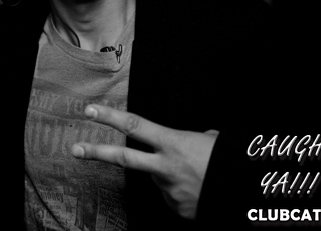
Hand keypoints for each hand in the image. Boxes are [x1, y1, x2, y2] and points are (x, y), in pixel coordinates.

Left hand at [71, 105, 216, 219]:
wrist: (245, 198)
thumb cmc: (230, 164)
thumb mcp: (213, 142)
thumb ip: (196, 140)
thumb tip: (198, 141)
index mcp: (174, 144)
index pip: (136, 126)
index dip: (111, 117)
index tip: (90, 110)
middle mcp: (165, 167)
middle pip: (123, 157)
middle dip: (96, 152)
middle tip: (75, 149)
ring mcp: (168, 190)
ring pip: (158, 177)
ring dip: (171, 174)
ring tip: (198, 174)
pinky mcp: (176, 209)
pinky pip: (173, 195)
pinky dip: (182, 191)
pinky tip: (199, 189)